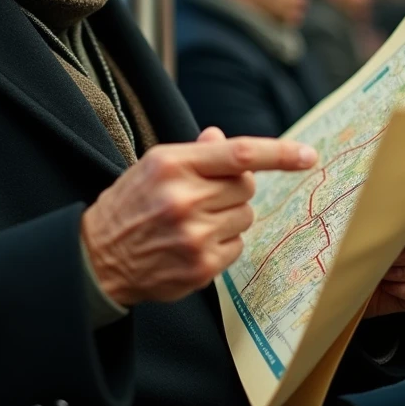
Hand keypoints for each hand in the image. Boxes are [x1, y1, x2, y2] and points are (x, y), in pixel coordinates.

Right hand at [81, 127, 316, 306]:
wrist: (96, 257)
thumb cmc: (129, 205)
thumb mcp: (153, 166)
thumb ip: (195, 153)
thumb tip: (223, 138)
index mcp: (172, 164)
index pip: (239, 154)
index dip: (279, 154)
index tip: (308, 155)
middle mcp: (184, 199)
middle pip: (247, 186)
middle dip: (235, 189)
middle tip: (206, 196)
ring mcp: (194, 236)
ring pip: (245, 217)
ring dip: (229, 217)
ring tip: (194, 222)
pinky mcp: (201, 267)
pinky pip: (237, 247)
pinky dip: (223, 244)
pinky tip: (194, 244)